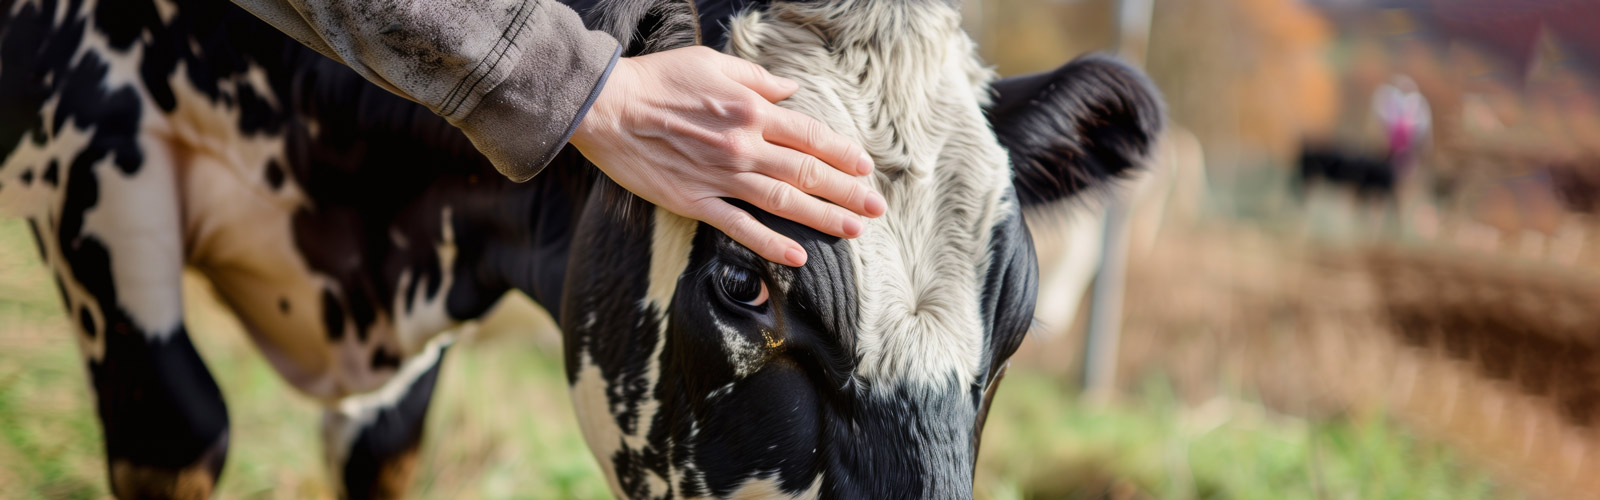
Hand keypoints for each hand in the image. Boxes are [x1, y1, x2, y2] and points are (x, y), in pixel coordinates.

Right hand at [570, 46, 885, 266]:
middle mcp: (744, 146)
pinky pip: (739, 226)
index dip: (842, 153)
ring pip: (784, 202)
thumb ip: (757, 78)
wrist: (606, 107)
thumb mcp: (713, 63)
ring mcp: (720, 177)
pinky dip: (770, 243)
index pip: (810, 135)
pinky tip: (797, 256)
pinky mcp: (694, 200)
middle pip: (807, 172)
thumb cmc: (658, 78)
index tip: (866, 167)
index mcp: (751, 110)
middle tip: (876, 208)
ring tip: (854, 230)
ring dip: (823, 217)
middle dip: (847, 191)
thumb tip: (790, 89)